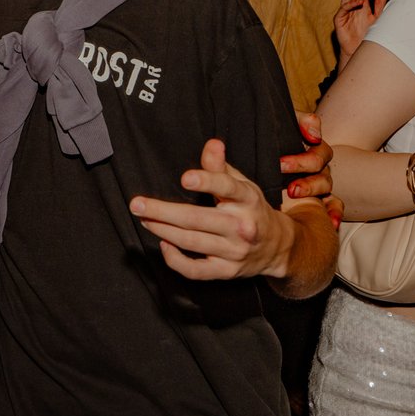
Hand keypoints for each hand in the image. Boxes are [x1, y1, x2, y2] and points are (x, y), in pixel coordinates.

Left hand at [130, 138, 298, 281]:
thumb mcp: (243, 185)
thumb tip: (212, 144)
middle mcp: (242, 226)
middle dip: (163, 212)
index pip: (228, 188)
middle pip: (198, 219)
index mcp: (247, 200)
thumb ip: (221, 167)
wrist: (277, 247)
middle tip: (137, 204)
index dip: (207, 182)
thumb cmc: (252, 209)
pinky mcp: (227, 271)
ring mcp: (234, 251)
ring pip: (192, 242)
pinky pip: (196, 270)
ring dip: (162, 230)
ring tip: (144, 219)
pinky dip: (176, 260)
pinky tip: (164, 244)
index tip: (185, 178)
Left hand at [281, 113, 341, 224]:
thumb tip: (314, 131)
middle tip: (281, 168)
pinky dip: (335, 214)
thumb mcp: (283, 125)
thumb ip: (300, 120)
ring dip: (311, 188)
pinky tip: (332, 222)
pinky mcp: (320, 201)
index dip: (306, 148)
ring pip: (325, 185)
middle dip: (301, 166)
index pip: (317, 147)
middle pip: (319, 166)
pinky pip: (334, 206)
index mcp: (311, 148)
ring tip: (292, 192)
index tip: (287, 155)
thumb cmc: (273, 140)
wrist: (263, 160)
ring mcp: (320, 184)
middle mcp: (318, 166)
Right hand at [333, 0, 384, 66]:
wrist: (359, 50)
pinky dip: (351, 4)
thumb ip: (379, 5)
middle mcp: (352, 4)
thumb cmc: (367, 34)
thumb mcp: (376, 17)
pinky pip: (344, 9)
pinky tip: (358, 1)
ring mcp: (345, 11)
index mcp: (360, 2)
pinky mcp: (339, 19)